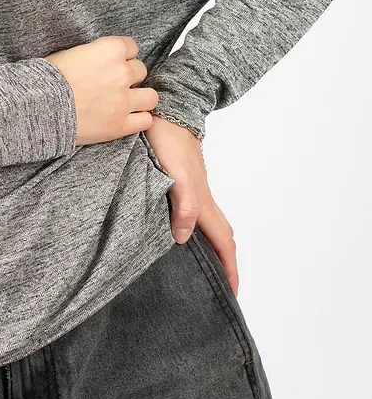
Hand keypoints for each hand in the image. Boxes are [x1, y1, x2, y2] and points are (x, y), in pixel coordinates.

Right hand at [43, 35, 159, 145]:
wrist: (39, 106)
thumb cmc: (48, 78)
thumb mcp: (71, 53)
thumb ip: (94, 55)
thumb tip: (99, 60)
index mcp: (110, 49)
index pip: (132, 46)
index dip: (123, 55)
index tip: (114, 62)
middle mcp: (121, 72)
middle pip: (141, 70)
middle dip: (130, 76)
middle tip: (115, 84)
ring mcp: (123, 100)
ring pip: (151, 97)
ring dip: (140, 98)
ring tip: (127, 102)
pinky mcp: (120, 125)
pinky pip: (145, 121)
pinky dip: (138, 120)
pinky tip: (127, 118)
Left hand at [145, 115, 239, 296]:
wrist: (167, 106)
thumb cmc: (169, 137)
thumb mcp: (174, 173)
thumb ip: (183, 204)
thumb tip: (182, 237)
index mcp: (202, 199)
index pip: (222, 240)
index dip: (229, 267)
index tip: (233, 292)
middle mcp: (201, 196)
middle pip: (220, 234)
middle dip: (224, 261)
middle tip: (221, 285)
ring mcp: (193, 186)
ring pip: (208, 222)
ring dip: (211, 245)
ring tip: (203, 263)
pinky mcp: (181, 178)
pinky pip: (193, 209)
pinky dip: (195, 226)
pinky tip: (179, 228)